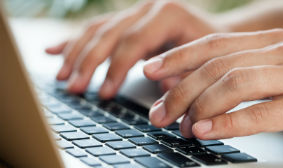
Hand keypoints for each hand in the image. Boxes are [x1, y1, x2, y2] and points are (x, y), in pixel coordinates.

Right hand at [45, 0, 219, 97]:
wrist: (214, 33)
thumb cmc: (209, 49)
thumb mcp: (201, 63)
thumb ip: (180, 78)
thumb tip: (160, 96)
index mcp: (168, 14)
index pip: (133, 42)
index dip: (115, 69)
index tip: (105, 93)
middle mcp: (148, 7)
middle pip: (110, 34)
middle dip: (89, 63)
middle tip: (75, 88)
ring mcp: (135, 11)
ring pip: (98, 30)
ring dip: (76, 54)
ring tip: (63, 78)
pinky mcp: (127, 19)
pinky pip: (96, 29)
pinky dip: (74, 42)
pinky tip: (54, 51)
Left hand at [144, 28, 282, 149]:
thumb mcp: (278, 71)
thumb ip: (241, 71)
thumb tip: (196, 84)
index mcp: (269, 42)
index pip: (213, 43)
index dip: (178, 57)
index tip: (151, 71)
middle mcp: (281, 52)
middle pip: (217, 66)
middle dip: (181, 90)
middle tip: (159, 113)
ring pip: (234, 85)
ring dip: (200, 106)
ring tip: (181, 126)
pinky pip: (260, 113)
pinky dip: (228, 123)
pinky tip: (206, 131)